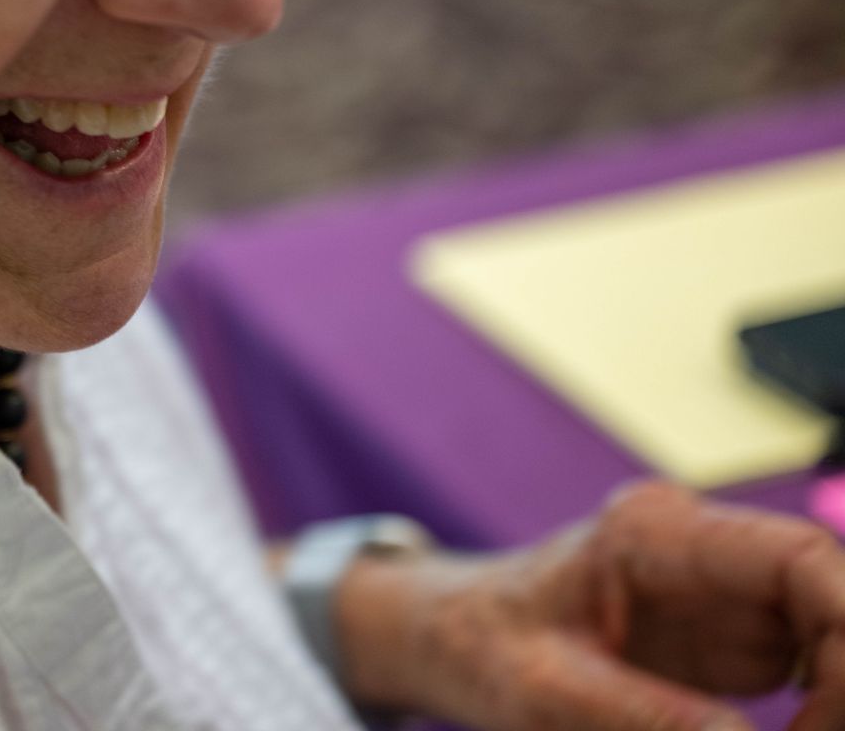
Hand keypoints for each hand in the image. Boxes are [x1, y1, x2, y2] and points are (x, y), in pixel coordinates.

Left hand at [335, 480, 844, 730]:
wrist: (444, 638)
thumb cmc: (476, 646)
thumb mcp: (547, 693)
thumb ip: (647, 719)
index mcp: (653, 535)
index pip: (801, 560)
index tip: (840, 712)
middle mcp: (702, 553)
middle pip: (830, 606)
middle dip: (844, 687)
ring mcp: (721, 594)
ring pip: (828, 644)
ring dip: (831, 707)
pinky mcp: (728, 640)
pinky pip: (807, 677)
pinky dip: (813, 720)